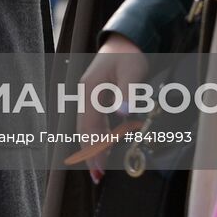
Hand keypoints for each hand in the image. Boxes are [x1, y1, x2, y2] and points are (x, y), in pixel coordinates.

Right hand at [76, 34, 147, 181]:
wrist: (127, 39)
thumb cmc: (130, 54)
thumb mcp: (132, 72)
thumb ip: (127, 94)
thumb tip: (123, 115)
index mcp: (89, 90)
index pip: (88, 126)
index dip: (92, 148)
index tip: (98, 169)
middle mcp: (85, 94)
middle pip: (84, 129)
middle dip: (90, 154)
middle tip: (97, 177)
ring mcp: (90, 96)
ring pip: (89, 127)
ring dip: (95, 147)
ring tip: (100, 169)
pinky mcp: (97, 98)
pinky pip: (96, 121)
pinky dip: (101, 137)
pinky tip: (107, 148)